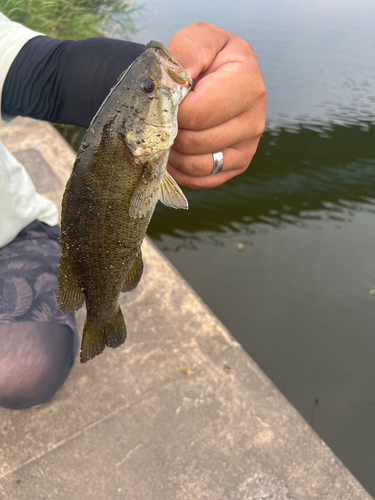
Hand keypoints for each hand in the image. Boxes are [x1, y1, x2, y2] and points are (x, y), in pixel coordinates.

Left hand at [167, 22, 266, 188]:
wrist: (219, 74)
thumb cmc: (207, 58)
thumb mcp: (197, 40)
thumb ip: (185, 54)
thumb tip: (173, 85)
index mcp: (247, 82)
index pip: (197, 113)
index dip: (172, 111)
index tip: (165, 100)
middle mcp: (255, 118)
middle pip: (196, 142)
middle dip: (171, 132)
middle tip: (163, 118)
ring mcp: (249, 146)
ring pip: (197, 165)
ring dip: (173, 153)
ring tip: (167, 134)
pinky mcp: (239, 165)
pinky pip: (202, 180)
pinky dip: (181, 171)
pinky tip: (175, 152)